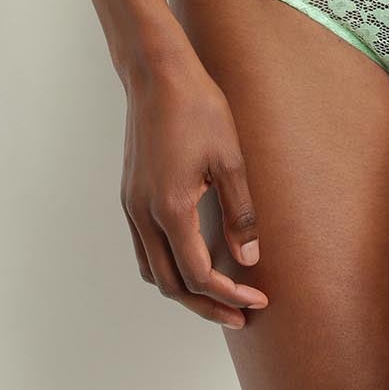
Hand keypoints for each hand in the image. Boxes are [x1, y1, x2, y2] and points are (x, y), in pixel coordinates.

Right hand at [120, 54, 269, 329]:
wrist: (157, 75)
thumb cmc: (197, 108)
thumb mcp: (230, 158)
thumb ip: (240, 212)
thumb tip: (249, 258)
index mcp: (171, 208)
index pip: (199, 274)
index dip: (229, 294)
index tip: (257, 299)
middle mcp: (144, 215)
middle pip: (171, 285)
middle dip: (206, 306)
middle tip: (240, 314)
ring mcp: (132, 206)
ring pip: (152, 271)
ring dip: (184, 290)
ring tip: (218, 295)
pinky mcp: (130, 196)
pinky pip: (144, 249)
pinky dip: (167, 266)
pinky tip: (192, 260)